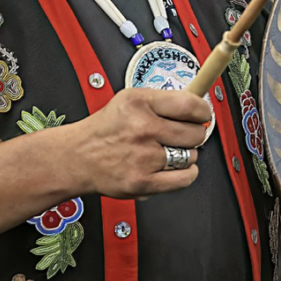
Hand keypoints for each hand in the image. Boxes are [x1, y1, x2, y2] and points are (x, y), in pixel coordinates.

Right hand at [72, 88, 211, 198]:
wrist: (77, 157)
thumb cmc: (106, 129)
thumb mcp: (130, 99)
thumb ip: (163, 100)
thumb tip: (198, 106)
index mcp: (140, 103)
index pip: (190, 105)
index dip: (203, 112)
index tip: (202, 115)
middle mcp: (142, 128)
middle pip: (194, 133)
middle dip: (194, 134)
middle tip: (183, 135)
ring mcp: (143, 157)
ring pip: (191, 156)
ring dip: (186, 155)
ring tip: (168, 151)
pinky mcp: (143, 182)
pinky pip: (185, 179)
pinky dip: (187, 174)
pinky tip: (178, 167)